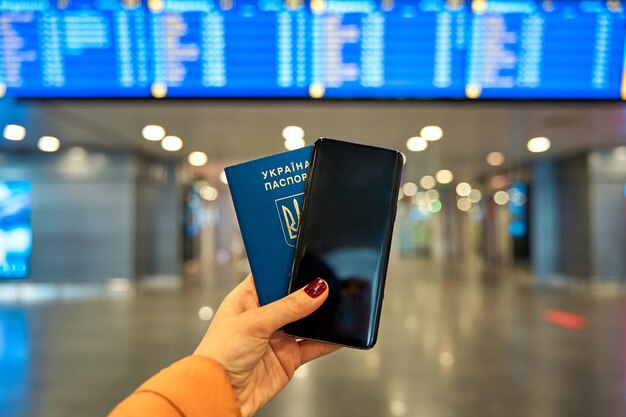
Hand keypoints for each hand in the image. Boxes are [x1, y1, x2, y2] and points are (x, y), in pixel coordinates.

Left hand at [194, 275, 339, 416]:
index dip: (286, 265)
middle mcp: (262, 316)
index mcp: (246, 298)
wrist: (220, 396)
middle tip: (328, 278)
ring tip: (338, 302)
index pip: (270, 274)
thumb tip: (315, 290)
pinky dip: (328, 340)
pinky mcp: (288, 357)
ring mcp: (277, 337)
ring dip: (320, 314)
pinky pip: (314, 345)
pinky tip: (340, 333)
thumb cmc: (218, 356)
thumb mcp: (253, 323)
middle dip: (308, 289)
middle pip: (292, 295)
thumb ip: (287, 307)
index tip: (306, 253)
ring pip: (306, 320)